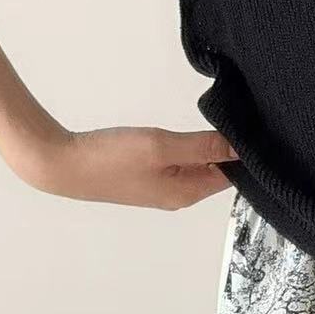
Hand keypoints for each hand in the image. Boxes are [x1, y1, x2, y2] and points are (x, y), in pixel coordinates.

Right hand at [12, 124, 238, 210]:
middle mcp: (179, 195)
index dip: (244, 153)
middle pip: (218, 171)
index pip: (233, 175)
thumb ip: (203, 147)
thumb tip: (241, 149)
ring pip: (198, 165)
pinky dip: (187, 147)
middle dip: (229, 149)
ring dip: (207, 146)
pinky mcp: (148, 177)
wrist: (62, 164)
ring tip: (218, 122)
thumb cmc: (110, 158)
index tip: (252, 129)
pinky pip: (179, 163)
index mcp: (188, 192)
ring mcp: (162, 187)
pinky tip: (188, 133)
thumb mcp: (163, 146)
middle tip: (240, 119)